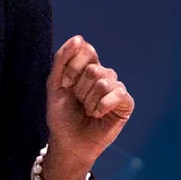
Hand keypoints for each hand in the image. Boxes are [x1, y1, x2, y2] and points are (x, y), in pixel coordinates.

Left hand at [45, 35, 133, 173]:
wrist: (68, 142)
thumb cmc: (61, 114)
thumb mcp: (54, 84)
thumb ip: (62, 59)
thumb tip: (79, 38)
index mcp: (87, 66)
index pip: (87, 49)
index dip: (73, 68)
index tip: (65, 84)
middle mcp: (103, 74)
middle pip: (93, 69)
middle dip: (79, 89)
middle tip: (77, 102)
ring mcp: (116, 88)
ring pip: (104, 82)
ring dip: (89, 101)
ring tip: (87, 111)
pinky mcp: (126, 103)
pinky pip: (119, 94)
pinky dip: (103, 106)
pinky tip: (97, 115)